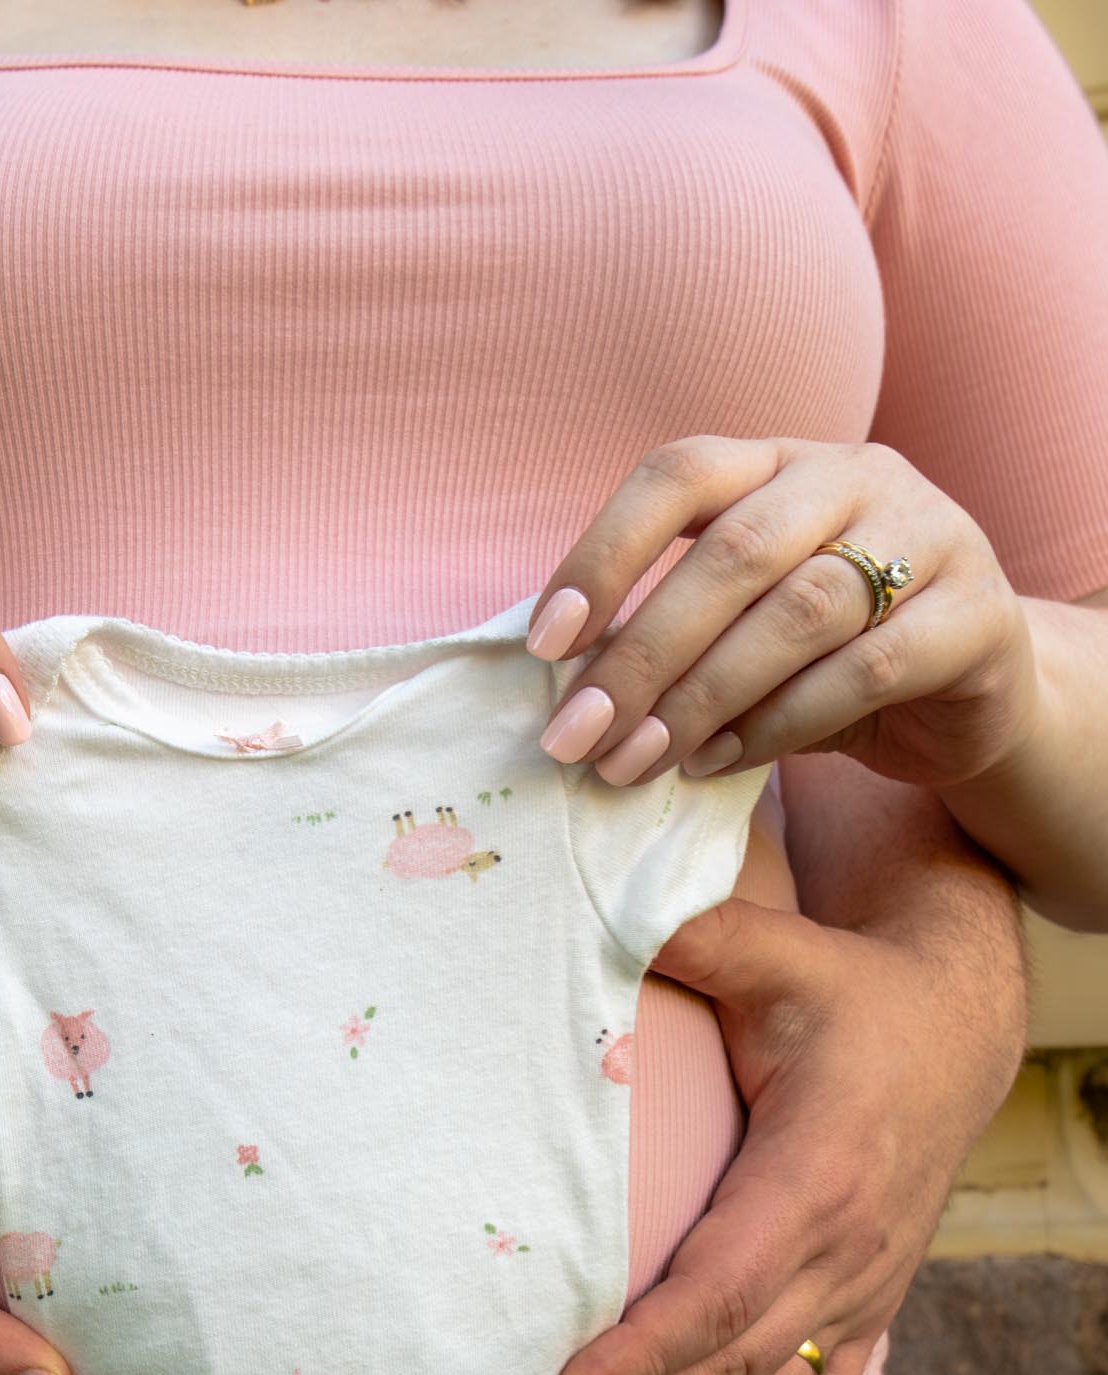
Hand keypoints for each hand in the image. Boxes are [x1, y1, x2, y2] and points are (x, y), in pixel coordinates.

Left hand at [528, 434, 1040, 793]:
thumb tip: (571, 697)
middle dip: (642, 652)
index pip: (679, 473)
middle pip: (733, 551)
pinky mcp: (977, 616)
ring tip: (638, 759)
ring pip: (799, 610)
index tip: (545, 642)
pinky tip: (718, 763)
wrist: (976, 693)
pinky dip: (779, 722)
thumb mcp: (742, 629)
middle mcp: (855, 477)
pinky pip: (866, 669)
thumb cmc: (829, 657)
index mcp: (779, 462)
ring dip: (702, 696)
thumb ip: (673, 637)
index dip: (603, 553)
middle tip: (578, 735)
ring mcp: (929, 535)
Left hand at [539, 892, 1025, 1374]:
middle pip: (734, 1363)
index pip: (718, 1288)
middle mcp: (848, 1247)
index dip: (642, 1350)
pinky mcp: (869, 1298)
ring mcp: (865, 1284)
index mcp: (815, 1172)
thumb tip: (596, 904)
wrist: (955, 1027)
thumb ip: (691, 934)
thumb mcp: (775, 951)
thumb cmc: (845, 989)